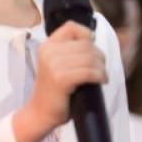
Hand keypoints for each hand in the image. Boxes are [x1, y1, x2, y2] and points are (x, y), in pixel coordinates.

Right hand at [13, 21, 106, 141]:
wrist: (40, 114)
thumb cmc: (55, 91)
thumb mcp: (59, 64)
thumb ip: (71, 51)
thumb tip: (94, 38)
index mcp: (48, 45)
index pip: (72, 27)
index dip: (87, 34)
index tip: (92, 48)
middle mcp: (49, 51)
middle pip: (86, 44)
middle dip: (99, 56)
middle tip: (101, 69)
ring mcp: (53, 64)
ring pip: (90, 58)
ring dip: (101, 68)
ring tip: (102, 76)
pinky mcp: (61, 78)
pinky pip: (89, 72)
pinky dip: (100, 76)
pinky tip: (101, 81)